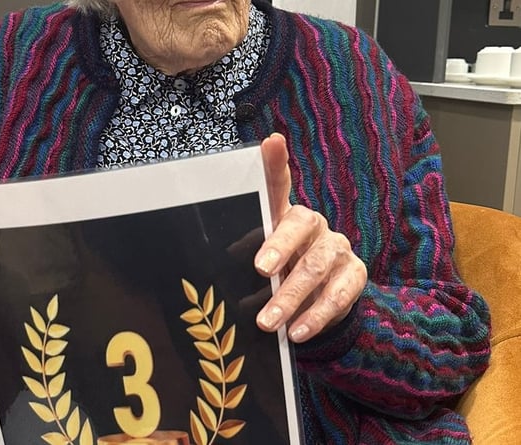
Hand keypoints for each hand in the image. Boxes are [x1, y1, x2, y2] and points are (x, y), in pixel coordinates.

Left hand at [255, 134, 367, 342]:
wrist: (317, 301)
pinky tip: (297, 333)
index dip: (276, 164)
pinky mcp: (355, 275)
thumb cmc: (279, 274)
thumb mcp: (256, 261)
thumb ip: (240, 252)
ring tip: (267, 322)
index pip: (279, 185)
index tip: (272, 143)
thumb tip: (207, 257)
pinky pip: (339, 295)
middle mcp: (315, 225)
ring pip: (316, 267)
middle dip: (279, 248)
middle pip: (300, 227)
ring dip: (291, 297)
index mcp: (285, 215)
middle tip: (259, 270)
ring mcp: (338, 249)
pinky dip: (316, 316)